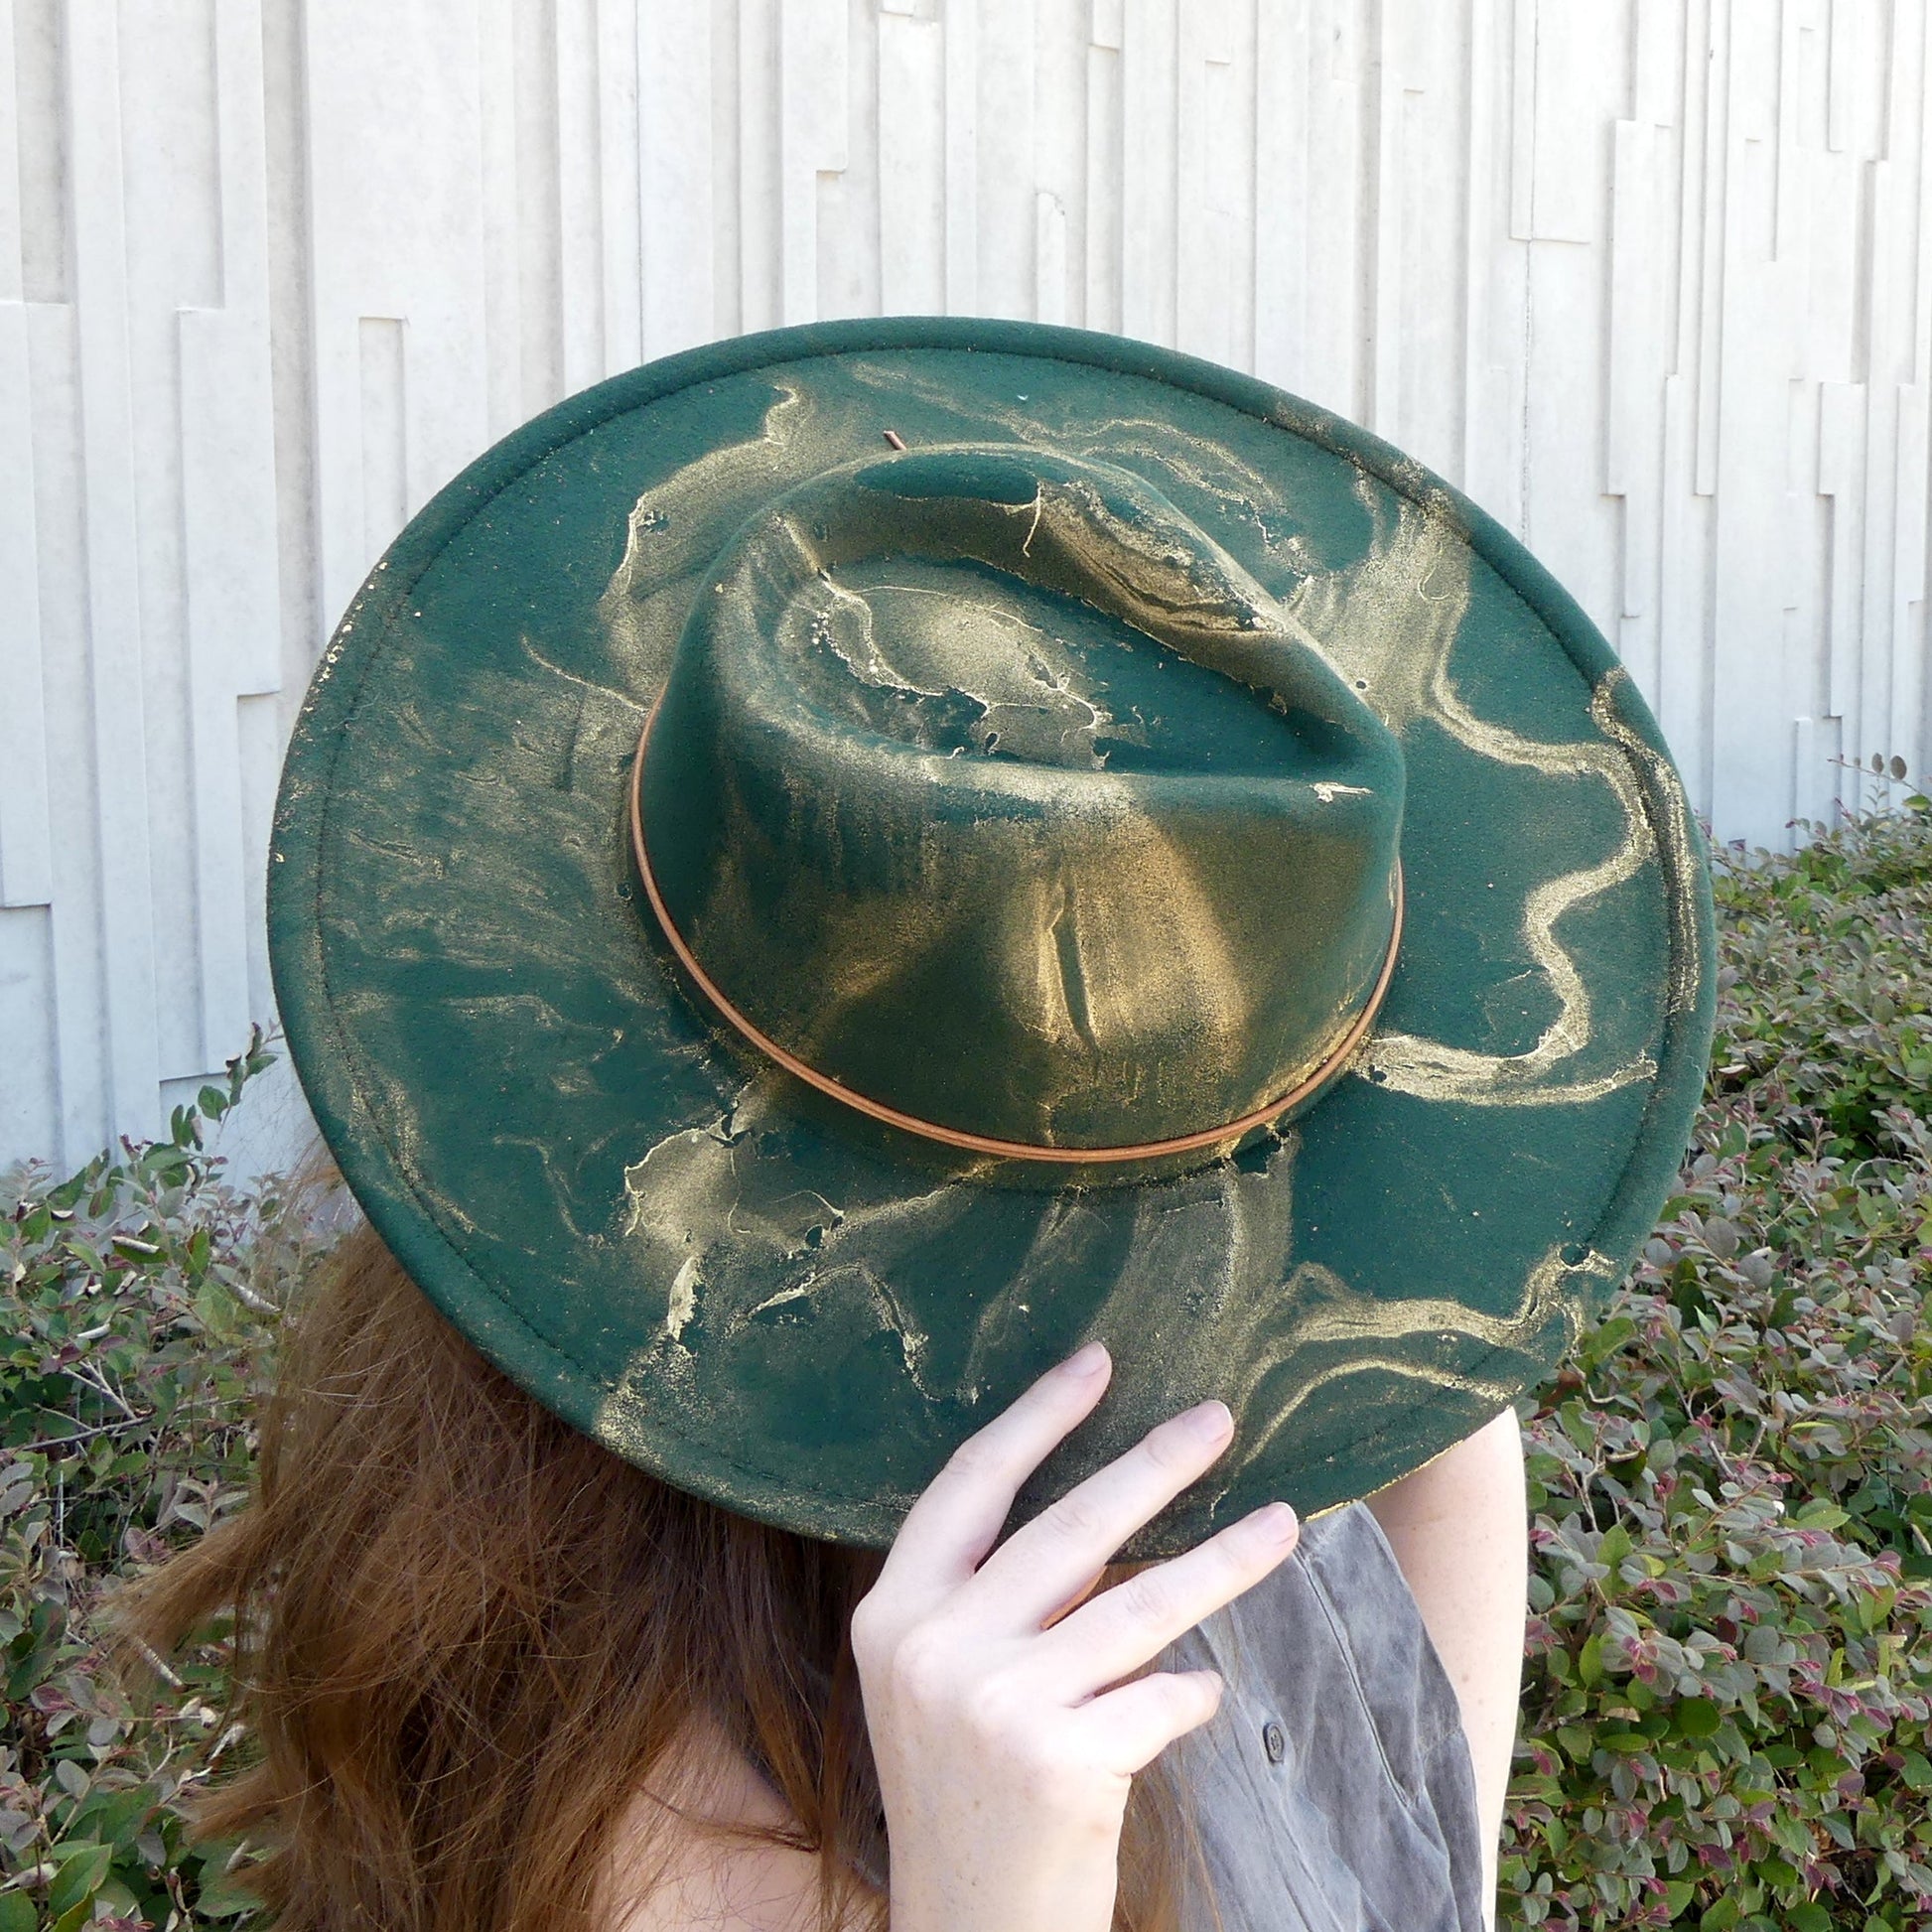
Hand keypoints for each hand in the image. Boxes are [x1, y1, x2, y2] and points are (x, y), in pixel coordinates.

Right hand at [849, 1343, 1299, 1931]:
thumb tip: (1106, 1504)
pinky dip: (1189, 1697)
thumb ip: (996, 1602)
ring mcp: (993, 1704)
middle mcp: (930, 1648)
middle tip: (1219, 1418)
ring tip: (1283, 1525)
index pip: (968, 1485)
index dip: (1036, 1417)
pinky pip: (1160, 1698)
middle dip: (1153, 1464)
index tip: (1098, 1361)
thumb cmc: (967, 1795)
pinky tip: (1197, 1701)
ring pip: (1139, 1605)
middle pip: (1065, 1526)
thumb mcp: (944, 1685)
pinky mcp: (1058, 1761)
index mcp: (892, 1613)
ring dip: (1223, 1561)